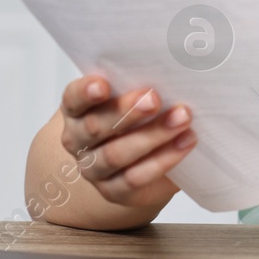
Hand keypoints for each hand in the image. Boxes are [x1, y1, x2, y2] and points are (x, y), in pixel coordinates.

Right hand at [59, 75, 195, 208]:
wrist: (133, 159)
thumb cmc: (133, 116)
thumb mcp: (130, 95)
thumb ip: (139, 82)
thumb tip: (171, 67)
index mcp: (76, 110)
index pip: (73, 99)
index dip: (86, 92)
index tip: (103, 84)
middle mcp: (78, 140)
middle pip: (95, 127)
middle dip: (127, 112)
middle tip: (154, 98)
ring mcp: (93, 168)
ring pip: (116, 154)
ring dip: (152, 135)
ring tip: (182, 118)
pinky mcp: (114, 191)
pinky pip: (135, 178)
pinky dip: (163, 160)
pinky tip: (184, 142)